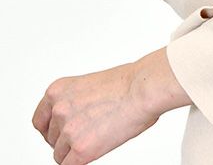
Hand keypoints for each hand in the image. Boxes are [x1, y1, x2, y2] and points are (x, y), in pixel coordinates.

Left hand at [32, 47, 189, 163]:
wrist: (144, 88)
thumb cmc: (130, 82)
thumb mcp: (92, 84)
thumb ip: (77, 101)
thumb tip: (80, 118)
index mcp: (58, 90)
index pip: (40, 120)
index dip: (51, 128)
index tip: (59, 132)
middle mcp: (59, 110)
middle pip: (51, 138)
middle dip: (67, 138)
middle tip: (89, 132)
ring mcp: (68, 131)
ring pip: (60, 153)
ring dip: (76, 149)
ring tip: (99, 136)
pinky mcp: (81, 150)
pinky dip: (80, 161)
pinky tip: (95, 150)